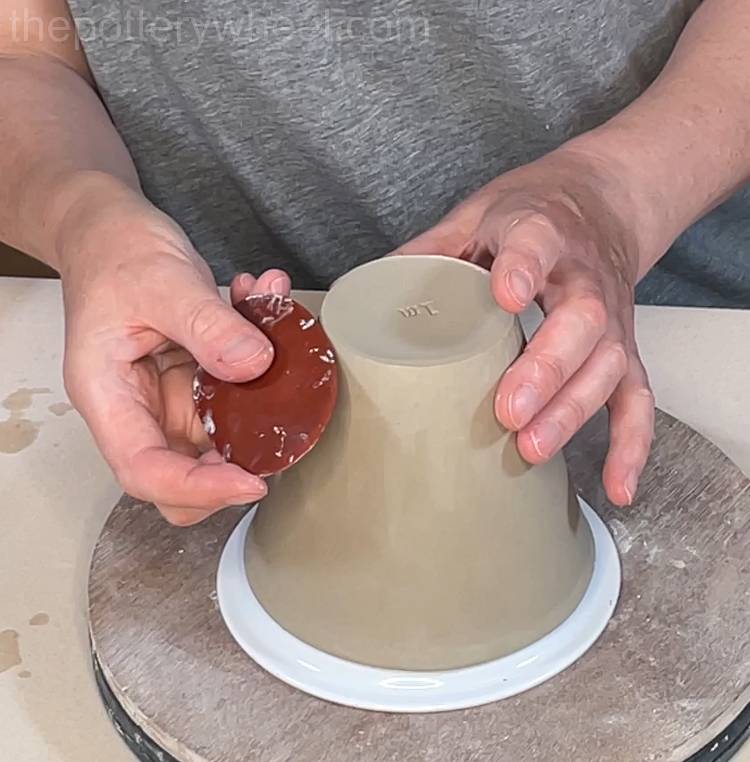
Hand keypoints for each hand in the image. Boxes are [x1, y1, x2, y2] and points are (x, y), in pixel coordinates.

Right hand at [57, 176, 290, 524]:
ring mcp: (167, 395)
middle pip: (182, 474)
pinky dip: (259, 359)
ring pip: (218, 436)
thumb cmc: (114, 252)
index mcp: (108, 395)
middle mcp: (137, 407)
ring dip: (259, 398)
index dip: (198, 489)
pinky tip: (263, 307)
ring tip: (273, 333)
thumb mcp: (163, 281)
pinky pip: (234, 390)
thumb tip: (255, 366)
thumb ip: (208, 325)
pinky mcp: (193, 377)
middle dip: (234, 467)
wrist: (110, 229)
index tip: (252, 482)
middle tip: (276, 438)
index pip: (145, 470)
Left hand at [393, 146, 654, 505]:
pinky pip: (638, 397)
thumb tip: (374, 290)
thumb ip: (432, 248)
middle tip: (508, 411)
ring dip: (573, 410)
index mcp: (543, 230)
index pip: (537, 243)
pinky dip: (632, 444)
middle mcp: (585, 276)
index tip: (507, 295)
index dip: (524, 267)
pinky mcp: (625, 347)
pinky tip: (617, 486)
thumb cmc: (536, 211)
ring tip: (531, 448)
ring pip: (609, 364)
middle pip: (583, 321)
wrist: (602, 200)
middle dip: (547, 368)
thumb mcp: (478, 214)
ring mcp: (612, 317)